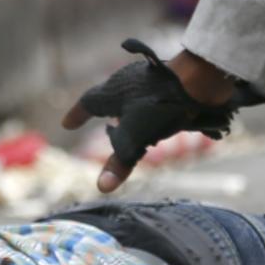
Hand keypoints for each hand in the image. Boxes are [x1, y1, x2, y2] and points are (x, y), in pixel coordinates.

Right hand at [61, 41, 243, 193]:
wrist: (198, 80)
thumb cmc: (159, 108)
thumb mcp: (136, 139)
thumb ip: (120, 162)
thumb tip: (101, 187)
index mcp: (111, 91)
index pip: (87, 103)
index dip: (77, 115)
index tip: (67, 125)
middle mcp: (125, 80)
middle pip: (106, 94)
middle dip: (100, 107)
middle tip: (96, 118)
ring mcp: (146, 77)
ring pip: (128, 91)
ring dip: (123, 104)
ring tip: (123, 118)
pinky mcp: (166, 79)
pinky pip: (147, 92)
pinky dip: (144, 103)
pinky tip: (154, 112)